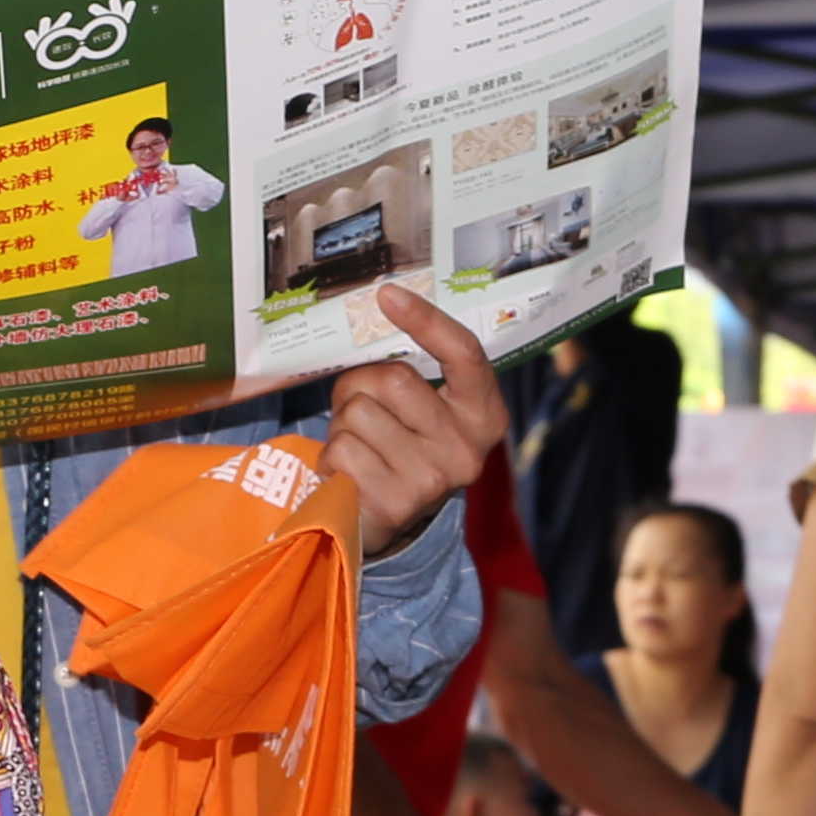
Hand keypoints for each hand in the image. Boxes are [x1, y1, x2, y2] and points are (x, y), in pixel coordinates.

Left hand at [319, 284, 510, 558]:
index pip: (464, 355)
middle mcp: (466, 448)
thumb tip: (377, 318)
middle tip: (357, 406)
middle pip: (394, 379)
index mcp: (484, 415)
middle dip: (360, 385)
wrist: (389, 521)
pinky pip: (342, 449)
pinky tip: (348, 473)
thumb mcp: (424, 410)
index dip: (426, 320)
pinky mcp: (395, 503)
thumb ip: (415, 373)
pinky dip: (331, 456)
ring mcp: (432, 478)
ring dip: (342, 424)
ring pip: (359, 412)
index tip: (388, 294)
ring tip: (356, 445)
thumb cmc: (402, 447)